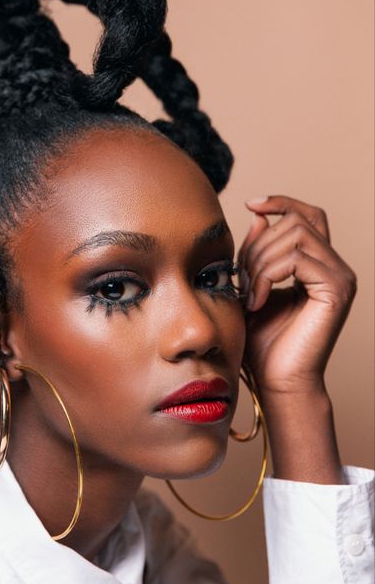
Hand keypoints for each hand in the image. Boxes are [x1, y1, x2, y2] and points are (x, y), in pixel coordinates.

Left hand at [237, 195, 356, 399]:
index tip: (251, 204)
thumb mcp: (252, 284)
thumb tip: (259, 215)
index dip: (281, 202)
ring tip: (248, 292)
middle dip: (257, 245)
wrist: (276, 381)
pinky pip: (297, 259)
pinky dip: (267, 276)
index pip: (307, 214)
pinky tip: (256, 301)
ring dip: (260, 261)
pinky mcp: (337, 290)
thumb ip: (258, 251)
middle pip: (294, 221)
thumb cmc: (263, 341)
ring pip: (295, 235)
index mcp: (319, 262)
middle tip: (241, 279)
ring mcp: (340, 277)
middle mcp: (335, 266)